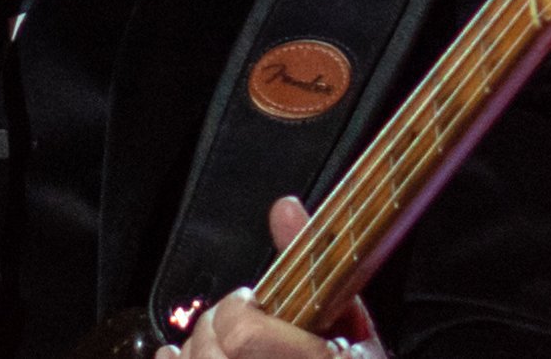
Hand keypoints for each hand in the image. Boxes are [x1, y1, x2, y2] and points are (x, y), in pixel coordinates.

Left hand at [156, 196, 385, 358]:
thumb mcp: (352, 329)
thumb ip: (317, 267)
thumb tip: (285, 207)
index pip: (242, 331)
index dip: (240, 310)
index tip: (254, 306)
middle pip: (211, 351)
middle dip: (215, 331)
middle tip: (237, 330)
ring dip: (198, 354)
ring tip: (221, 352)